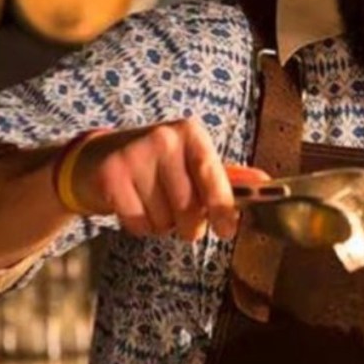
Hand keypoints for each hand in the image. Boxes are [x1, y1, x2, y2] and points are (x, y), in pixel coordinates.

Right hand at [69, 118, 269, 240]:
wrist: (98, 156)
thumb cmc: (157, 163)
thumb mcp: (191, 160)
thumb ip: (226, 174)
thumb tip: (265, 182)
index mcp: (190, 133)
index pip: (213, 175)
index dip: (222, 207)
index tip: (226, 231)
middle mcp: (164, 138)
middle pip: (189, 207)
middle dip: (188, 223)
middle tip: (179, 214)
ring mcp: (135, 154)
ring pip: (163, 220)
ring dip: (162, 224)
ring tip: (152, 202)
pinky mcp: (111, 175)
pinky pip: (138, 224)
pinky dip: (139, 226)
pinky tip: (134, 206)